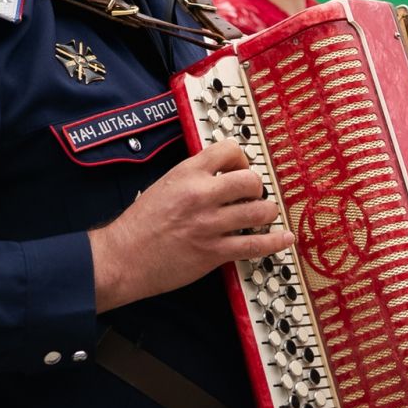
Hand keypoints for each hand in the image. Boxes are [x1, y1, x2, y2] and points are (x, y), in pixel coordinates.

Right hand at [88, 141, 293, 311]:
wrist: (122, 257)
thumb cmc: (139, 224)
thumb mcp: (165, 185)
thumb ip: (193, 178)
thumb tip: (220, 176)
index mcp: (187, 173)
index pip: (229, 150)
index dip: (242, 159)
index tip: (241, 170)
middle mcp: (201, 195)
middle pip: (251, 180)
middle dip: (258, 188)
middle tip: (253, 196)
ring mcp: (210, 224)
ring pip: (259, 212)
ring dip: (267, 213)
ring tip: (263, 215)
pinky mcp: (214, 252)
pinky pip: (255, 245)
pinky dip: (275, 242)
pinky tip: (284, 239)